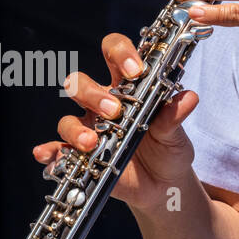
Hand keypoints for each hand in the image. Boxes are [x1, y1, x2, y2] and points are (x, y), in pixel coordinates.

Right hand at [33, 34, 198, 214]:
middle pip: (81, 84)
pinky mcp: (80, 157)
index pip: (115, 56)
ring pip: (67, 119)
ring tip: (93, 142)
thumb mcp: (176, 134)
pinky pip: (56, 152)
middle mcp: (103, 106)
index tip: (136, 69)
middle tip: (115, 111)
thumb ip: (175, 116)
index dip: (121, 53)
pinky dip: (50, 152)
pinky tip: (49, 155)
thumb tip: (189, 97)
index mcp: (129, 89)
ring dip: (76, 129)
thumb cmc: (169, 149)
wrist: (164, 184)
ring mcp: (89, 130)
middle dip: (93, 94)